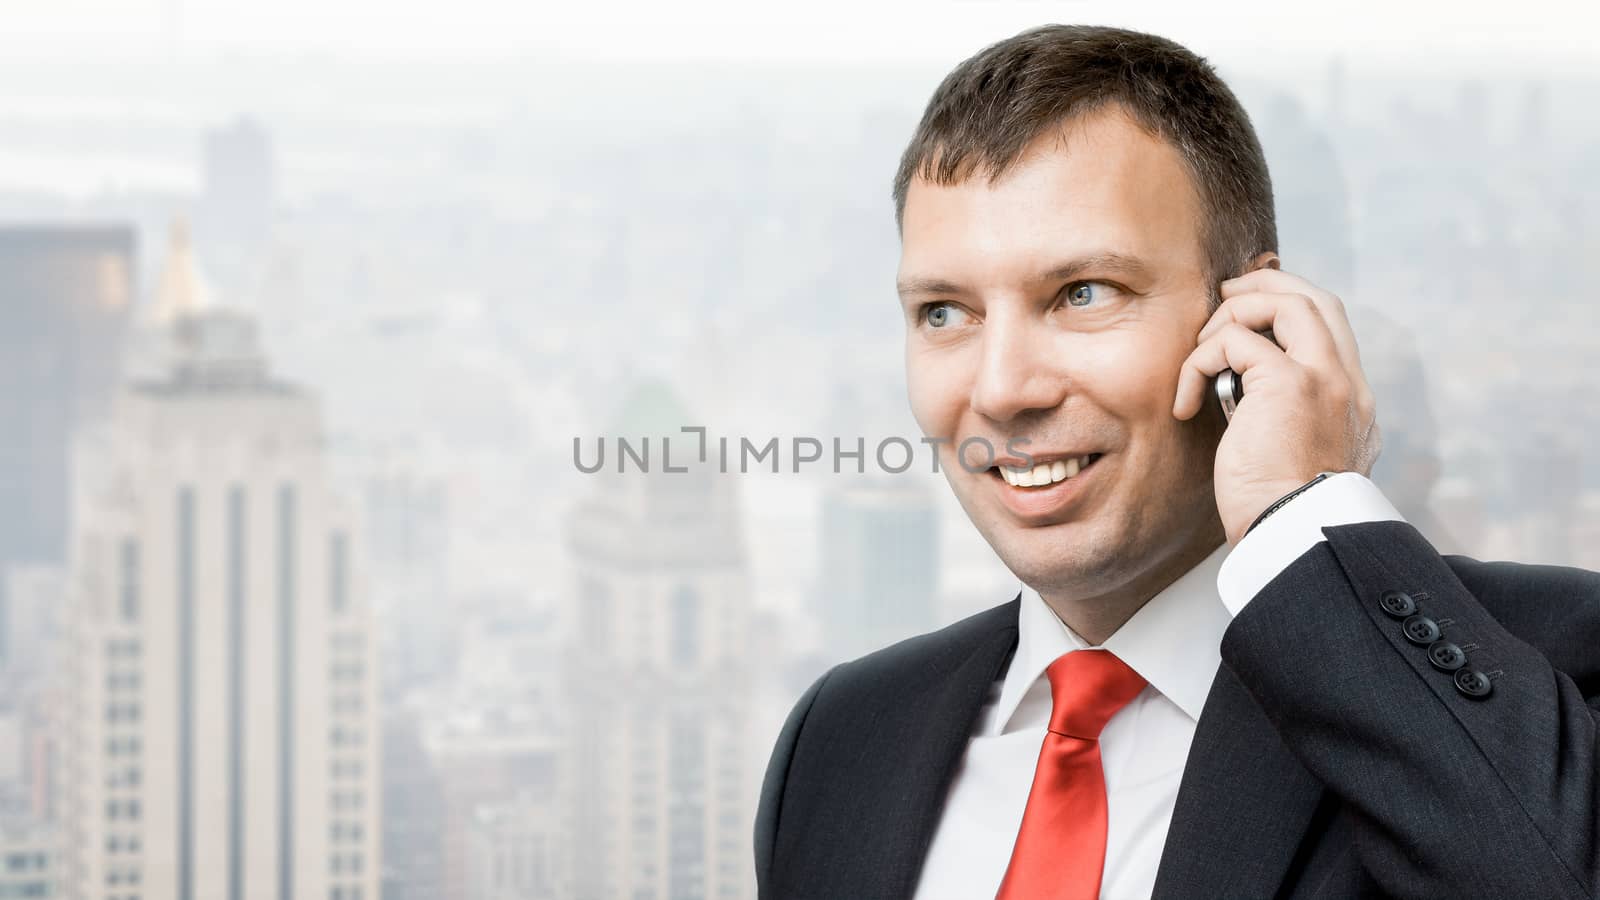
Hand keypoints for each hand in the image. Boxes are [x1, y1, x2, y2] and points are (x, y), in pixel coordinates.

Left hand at [1173, 268, 1381, 544]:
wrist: (1291, 536)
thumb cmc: (1282, 514)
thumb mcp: (1299, 462)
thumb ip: (1291, 425)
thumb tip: (1249, 404)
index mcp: (1354, 404)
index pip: (1332, 329)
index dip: (1291, 306)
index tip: (1250, 312)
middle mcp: (1347, 384)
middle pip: (1318, 300)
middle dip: (1268, 285)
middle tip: (1226, 294)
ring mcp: (1323, 378)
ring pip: (1287, 303)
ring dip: (1234, 314)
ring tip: (1201, 349)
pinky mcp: (1287, 384)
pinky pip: (1233, 341)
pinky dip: (1200, 360)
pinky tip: (1186, 401)